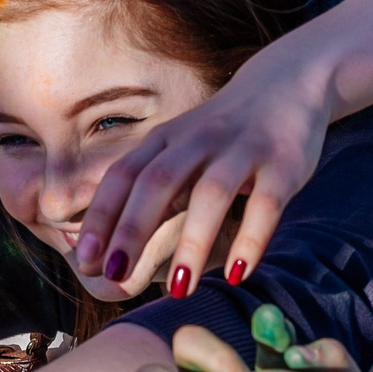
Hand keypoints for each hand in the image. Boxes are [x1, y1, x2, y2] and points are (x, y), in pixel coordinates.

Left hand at [69, 43, 327, 296]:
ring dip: (192, 243)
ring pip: (211, 193)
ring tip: (178, 289)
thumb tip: (110, 249)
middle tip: (116, 277)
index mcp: (166, 139)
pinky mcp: (283, 163)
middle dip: (132, 230)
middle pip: (158, 182)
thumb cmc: (222, 135)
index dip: (101, 217)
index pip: (123, 175)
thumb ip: (150, 191)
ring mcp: (242, 149)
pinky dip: (250, 241)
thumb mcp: (180, 151)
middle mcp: (198, 139)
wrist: (289, 82)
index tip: (83, 259)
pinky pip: (266, 205)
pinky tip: (237, 275)